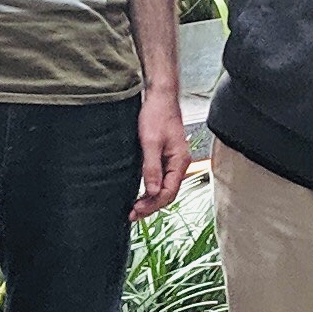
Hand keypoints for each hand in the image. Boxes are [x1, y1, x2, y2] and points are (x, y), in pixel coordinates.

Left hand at [132, 89, 190, 220]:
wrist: (160, 97)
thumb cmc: (156, 115)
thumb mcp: (150, 142)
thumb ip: (151, 168)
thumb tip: (152, 191)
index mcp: (179, 162)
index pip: (168, 192)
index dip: (152, 205)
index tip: (136, 211)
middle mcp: (180, 164)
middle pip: (168, 193)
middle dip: (151, 206)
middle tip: (132, 215)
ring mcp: (174, 161)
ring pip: (165, 187)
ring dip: (151, 199)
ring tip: (136, 209)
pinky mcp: (167, 156)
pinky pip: (162, 178)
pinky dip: (152, 188)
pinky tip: (143, 193)